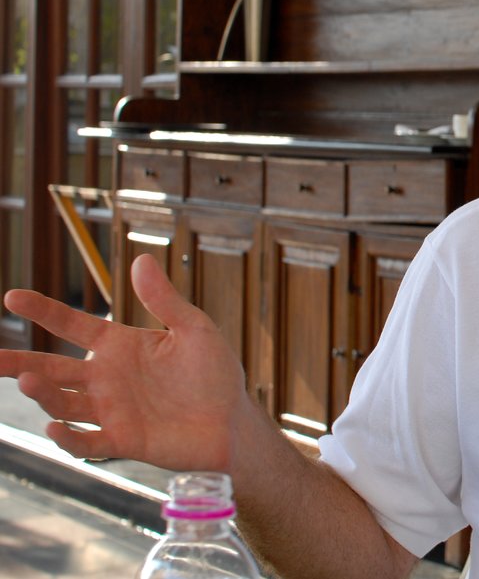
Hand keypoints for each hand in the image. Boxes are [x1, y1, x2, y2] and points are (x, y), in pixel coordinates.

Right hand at [0, 254, 249, 470]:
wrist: (233, 421)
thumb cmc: (215, 374)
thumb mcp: (194, 329)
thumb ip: (163, 299)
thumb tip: (140, 260)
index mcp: (121, 346)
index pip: (73, 325)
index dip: (44, 311)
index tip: (12, 297)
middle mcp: (107, 378)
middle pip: (53, 368)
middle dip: (20, 363)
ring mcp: (111, 411)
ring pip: (64, 402)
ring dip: (44, 394)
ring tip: (29, 380)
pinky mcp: (122, 440)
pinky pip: (86, 441)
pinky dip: (68, 436)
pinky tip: (54, 426)